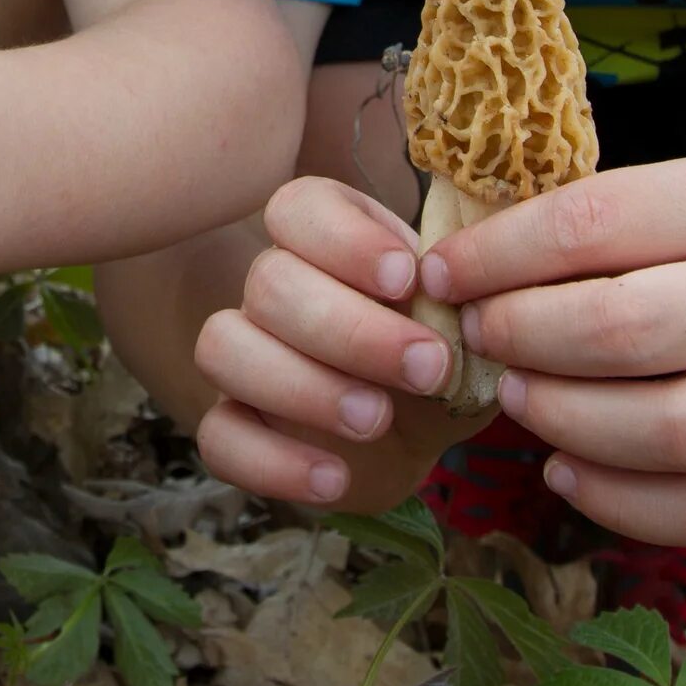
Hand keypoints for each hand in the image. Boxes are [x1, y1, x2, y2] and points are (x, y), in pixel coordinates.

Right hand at [192, 178, 491, 509]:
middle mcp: (273, 287)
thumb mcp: (462, 322)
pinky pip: (217, 437)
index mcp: (326, 240)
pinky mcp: (233, 426)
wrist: (418, 431)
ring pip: (223, 347)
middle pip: (269, 281)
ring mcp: (244, 356)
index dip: (344, 239)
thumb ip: (459, 304)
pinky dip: (273, 462)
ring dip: (304, 386)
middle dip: (350, 329)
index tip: (408, 278)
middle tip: (426, 368)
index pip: (298, 207)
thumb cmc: (437, 354)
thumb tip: (468, 296)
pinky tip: (335, 477)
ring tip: (377, 419)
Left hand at [424, 155, 685, 544]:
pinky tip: (566, 469)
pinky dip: (617, 501)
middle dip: (523, 340)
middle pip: (622, 333)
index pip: (594, 225)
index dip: (497, 256)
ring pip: (663, 432)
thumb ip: (604, 223)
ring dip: (562, 422)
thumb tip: (464, 264)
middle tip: (480, 340)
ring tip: (518, 398)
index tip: (440, 274)